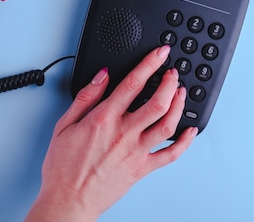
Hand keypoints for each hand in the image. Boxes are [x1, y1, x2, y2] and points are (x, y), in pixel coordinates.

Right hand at [25, 45, 197, 221]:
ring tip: (181, 92)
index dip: (150, 64)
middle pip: (158, 102)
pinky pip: (170, 155)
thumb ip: (86, 97)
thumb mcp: (65, 124)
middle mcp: (124, 133)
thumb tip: (102, 76)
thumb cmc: (64, 166)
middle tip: (173, 72)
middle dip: (170, 82)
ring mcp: (136, 152)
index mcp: (104, 119)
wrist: (69, 200)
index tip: (160, 53)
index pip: (133, 83)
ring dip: (179, 105)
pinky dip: (185, 142)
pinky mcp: (142, 169)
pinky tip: (190, 130)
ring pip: (167, 125)